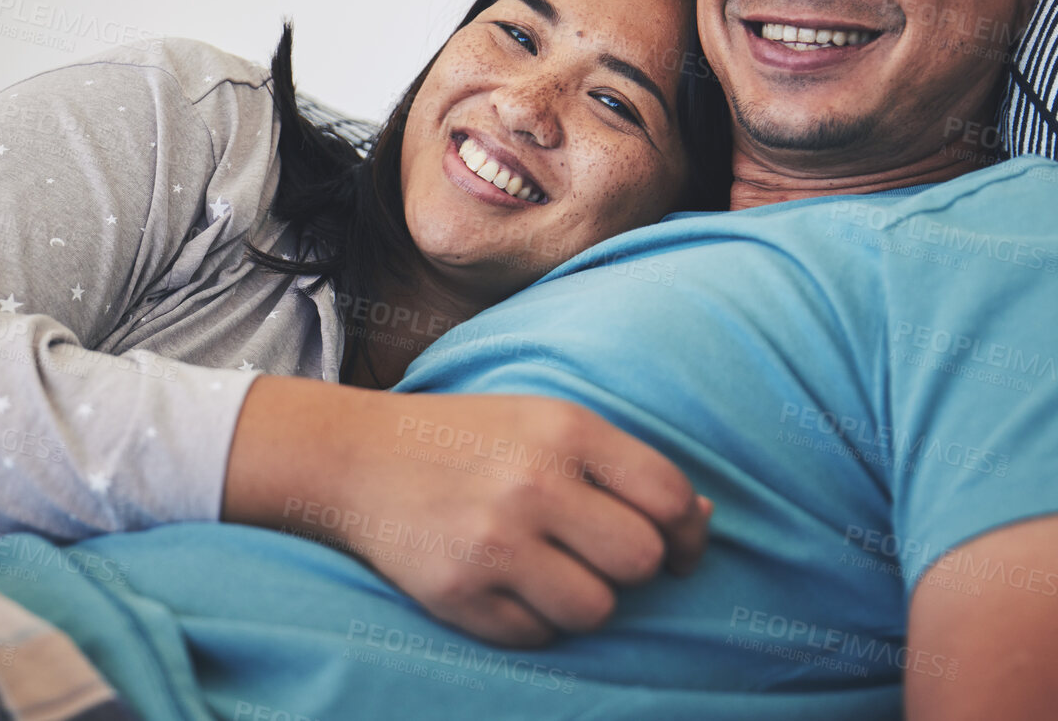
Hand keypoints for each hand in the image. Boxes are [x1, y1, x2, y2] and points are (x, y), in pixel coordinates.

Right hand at [225, 376, 712, 647]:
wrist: (358, 457)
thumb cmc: (471, 440)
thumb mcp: (546, 421)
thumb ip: (622, 464)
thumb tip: (699, 519)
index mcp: (564, 429)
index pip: (668, 496)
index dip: (685, 531)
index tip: (674, 543)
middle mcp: (532, 483)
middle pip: (640, 560)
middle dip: (631, 567)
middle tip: (598, 553)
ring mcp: (492, 542)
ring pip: (595, 609)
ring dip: (583, 600)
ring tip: (548, 570)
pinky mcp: (457, 594)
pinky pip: (537, 636)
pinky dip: (532, 620)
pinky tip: (504, 583)